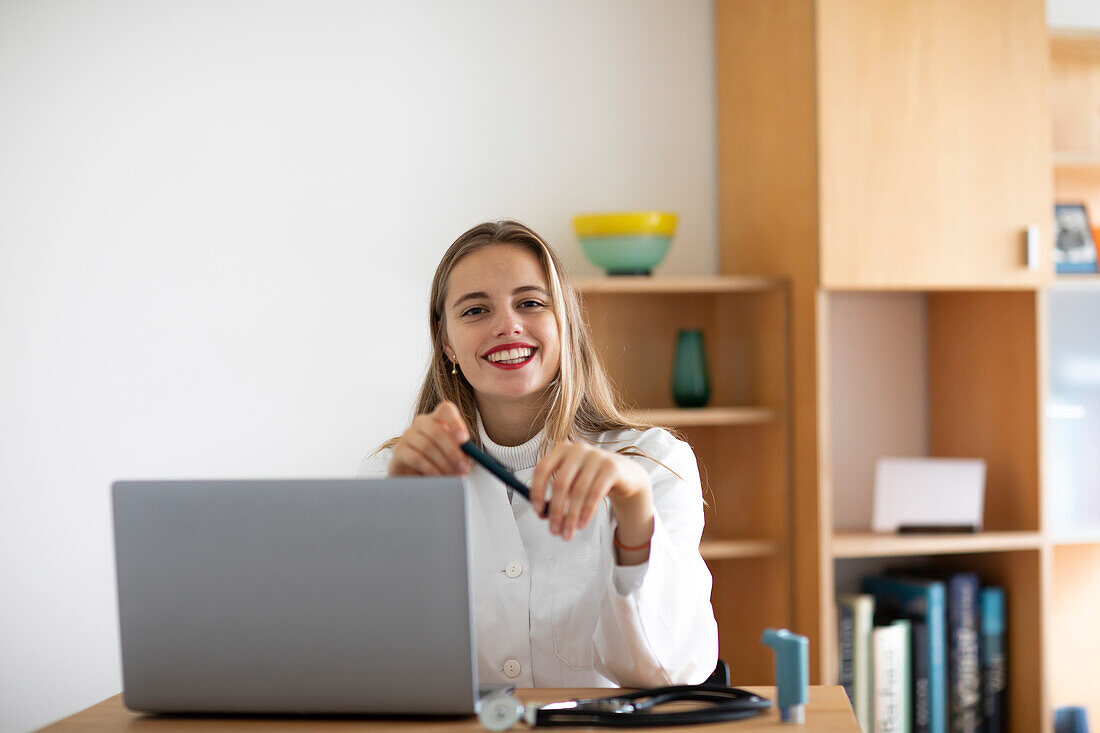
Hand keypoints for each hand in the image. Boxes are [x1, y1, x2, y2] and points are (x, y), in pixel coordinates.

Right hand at [388, 401, 471, 476]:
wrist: (417, 479)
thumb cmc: (440, 463)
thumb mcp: (455, 456)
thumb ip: (462, 453)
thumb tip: (468, 456)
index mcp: (437, 418)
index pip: (446, 409)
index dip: (455, 422)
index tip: (464, 440)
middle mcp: (421, 423)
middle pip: (436, 430)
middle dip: (452, 451)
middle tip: (463, 468)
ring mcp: (408, 436)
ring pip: (427, 446)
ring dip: (443, 464)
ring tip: (453, 477)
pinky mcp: (399, 451)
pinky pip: (417, 458)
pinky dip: (430, 470)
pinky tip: (438, 478)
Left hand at [529, 443, 653, 540]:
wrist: (625, 474)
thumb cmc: (592, 478)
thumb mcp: (572, 481)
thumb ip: (557, 494)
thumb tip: (543, 514)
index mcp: (562, 449)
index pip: (542, 469)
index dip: (537, 492)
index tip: (538, 511)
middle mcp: (577, 449)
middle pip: (560, 484)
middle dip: (555, 511)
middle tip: (554, 531)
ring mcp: (596, 456)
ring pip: (578, 492)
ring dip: (571, 517)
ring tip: (568, 532)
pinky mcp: (611, 468)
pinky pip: (595, 494)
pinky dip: (586, 512)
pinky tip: (582, 524)